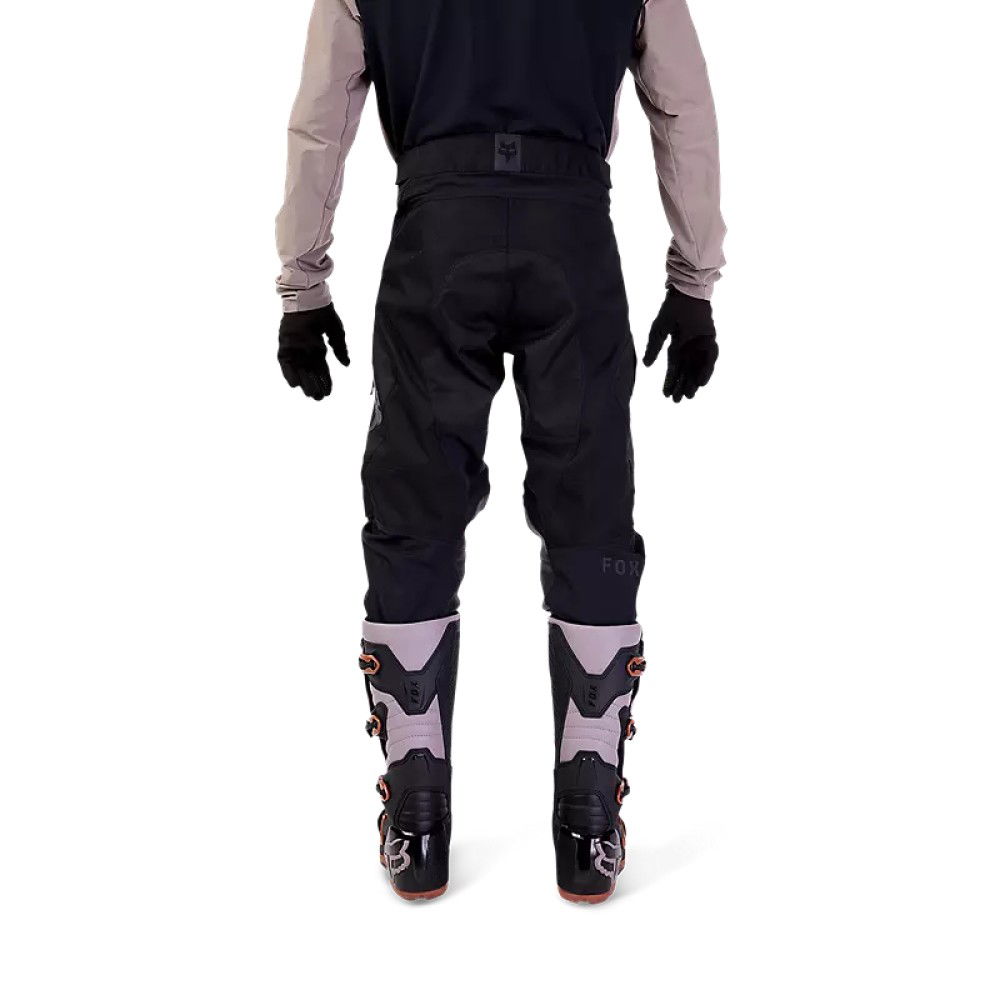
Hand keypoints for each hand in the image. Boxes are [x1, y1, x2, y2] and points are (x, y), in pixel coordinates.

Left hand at [278, 304, 349, 399]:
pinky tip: (294, 384)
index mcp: (317, 347)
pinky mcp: (285, 345)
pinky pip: (285, 363)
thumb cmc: (323, 312)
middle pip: (310, 372)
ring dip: (304, 382)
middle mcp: (305, 350)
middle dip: (315, 385)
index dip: (325, 380)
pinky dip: (289, 373)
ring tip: (310, 395)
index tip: (328, 392)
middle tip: (319, 398)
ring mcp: (294, 348)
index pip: (321, 368)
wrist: (309, 299)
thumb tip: (346, 364)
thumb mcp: (336, 331)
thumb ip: (340, 348)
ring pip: (299, 370)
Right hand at [642, 288, 718, 402]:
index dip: (670, 382)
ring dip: (694, 382)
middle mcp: (689, 349)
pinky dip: (706, 371)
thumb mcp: (658, 330)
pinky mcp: (710, 340)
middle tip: (678, 401)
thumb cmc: (672, 309)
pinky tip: (702, 382)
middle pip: (686, 372)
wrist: (687, 293)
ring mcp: (701, 345)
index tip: (666, 395)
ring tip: (690, 395)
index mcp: (677, 347)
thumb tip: (646, 365)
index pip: (673, 369)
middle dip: (682, 386)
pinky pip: (710, 359)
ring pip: (698, 368)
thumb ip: (653, 348)